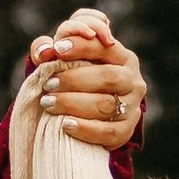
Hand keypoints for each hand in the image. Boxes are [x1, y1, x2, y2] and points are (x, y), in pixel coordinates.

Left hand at [32, 8, 145, 149]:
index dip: (82, 46)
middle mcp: (133, 81)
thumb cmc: (71, 79)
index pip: (105, 47)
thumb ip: (47, 47)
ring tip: (49, 103)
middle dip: (74, 80)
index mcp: (122, 57)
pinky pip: (109, 132)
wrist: (83, 114)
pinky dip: (85, 129)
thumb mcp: (61, 60)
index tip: (57, 49)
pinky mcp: (127, 131)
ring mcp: (133, 107)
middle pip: (108, 77)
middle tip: (48, 84)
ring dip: (74, 104)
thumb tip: (45, 51)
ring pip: (106, 105)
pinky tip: (65, 125)